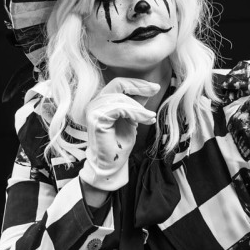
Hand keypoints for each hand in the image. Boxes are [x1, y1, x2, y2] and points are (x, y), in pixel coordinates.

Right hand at [79, 78, 157, 192]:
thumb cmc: (119, 145)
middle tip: (155, 90)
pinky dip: (135, 113)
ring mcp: (94, 110)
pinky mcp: (97, 119)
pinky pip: (120, 109)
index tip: (154, 87)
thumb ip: (135, 104)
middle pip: (118, 85)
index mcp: (101, 101)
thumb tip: (148, 88)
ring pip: (121, 98)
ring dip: (139, 107)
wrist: (111, 165)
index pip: (118, 84)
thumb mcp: (132, 119)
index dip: (137, 83)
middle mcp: (95, 103)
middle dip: (139, 87)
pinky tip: (145, 120)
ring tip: (150, 117)